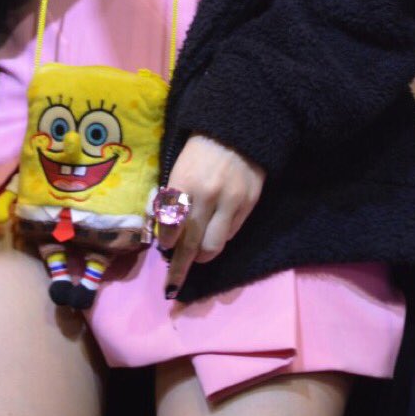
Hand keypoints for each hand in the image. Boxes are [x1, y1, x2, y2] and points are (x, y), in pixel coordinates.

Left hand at [160, 133, 265, 297]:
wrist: (239, 130)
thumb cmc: (200, 148)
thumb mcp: (178, 166)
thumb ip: (174, 196)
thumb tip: (166, 228)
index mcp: (184, 182)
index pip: (171, 225)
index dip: (166, 240)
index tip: (165, 245)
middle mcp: (208, 196)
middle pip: (191, 243)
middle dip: (180, 267)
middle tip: (172, 284)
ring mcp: (231, 202)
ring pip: (214, 246)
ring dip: (202, 257)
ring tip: (196, 257)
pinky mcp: (249, 205)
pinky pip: (231, 234)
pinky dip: (220, 240)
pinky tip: (214, 235)